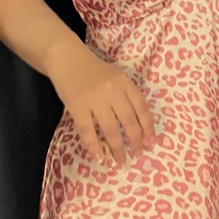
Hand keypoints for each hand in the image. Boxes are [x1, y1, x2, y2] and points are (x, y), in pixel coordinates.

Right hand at [49, 49, 157, 167]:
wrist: (67, 59)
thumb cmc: (94, 71)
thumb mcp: (116, 77)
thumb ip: (127, 96)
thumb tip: (139, 126)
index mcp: (125, 83)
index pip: (142, 108)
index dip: (148, 127)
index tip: (150, 142)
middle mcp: (113, 91)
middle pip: (129, 121)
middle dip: (135, 141)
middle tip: (136, 154)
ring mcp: (94, 99)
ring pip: (111, 129)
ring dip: (117, 148)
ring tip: (120, 160)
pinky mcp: (77, 106)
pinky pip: (87, 130)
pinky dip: (94, 146)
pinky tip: (99, 157)